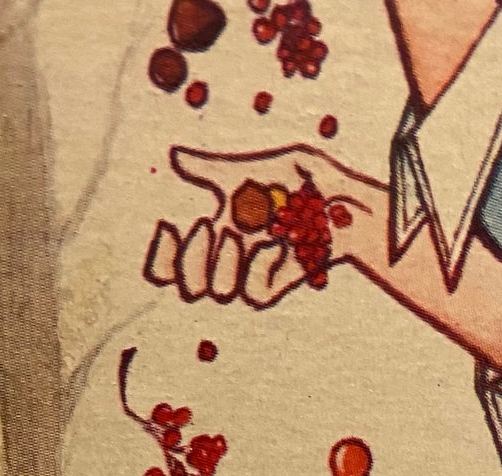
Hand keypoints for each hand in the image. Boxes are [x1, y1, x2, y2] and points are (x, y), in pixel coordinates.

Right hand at [145, 144, 383, 308]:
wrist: (340, 201)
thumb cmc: (302, 184)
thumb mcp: (251, 169)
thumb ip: (210, 170)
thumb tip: (174, 156)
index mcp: (215, 234)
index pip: (169, 267)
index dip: (161, 255)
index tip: (168, 226)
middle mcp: (229, 260)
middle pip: (187, 287)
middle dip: (192, 257)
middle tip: (210, 226)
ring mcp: (252, 276)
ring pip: (218, 291)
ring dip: (228, 257)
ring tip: (249, 229)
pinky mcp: (275, 288)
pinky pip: (252, 294)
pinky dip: (262, 265)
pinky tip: (278, 243)